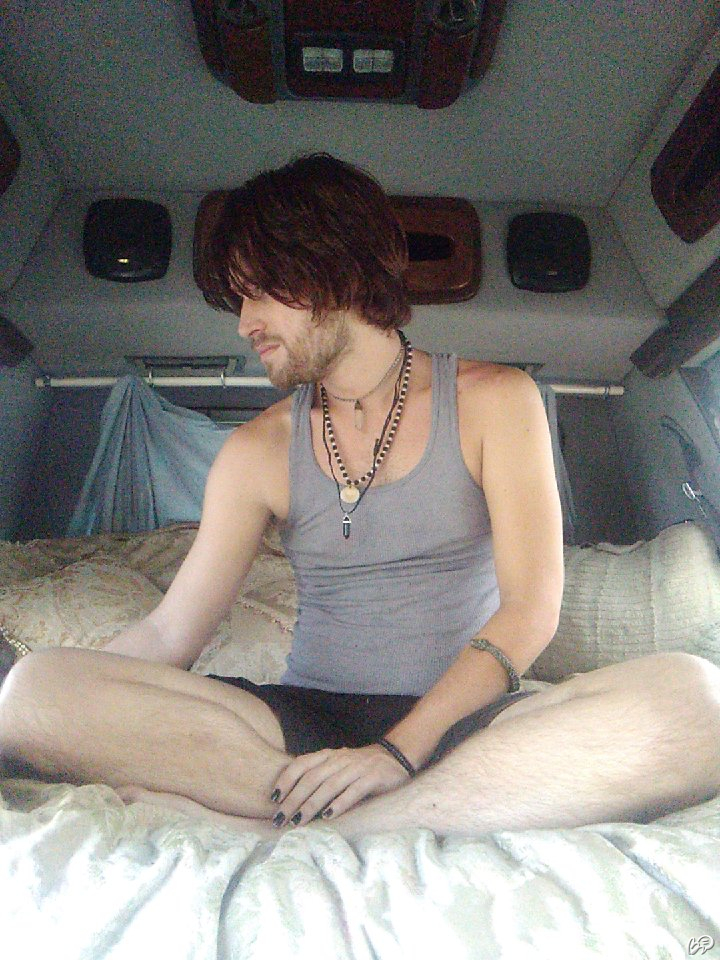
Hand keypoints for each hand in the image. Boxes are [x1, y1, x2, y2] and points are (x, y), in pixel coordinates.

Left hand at [270, 744, 411, 827]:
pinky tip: (328, 817)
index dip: (286, 779)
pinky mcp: (373, 777)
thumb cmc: (359, 768)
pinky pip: (353, 791)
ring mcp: (357, 767)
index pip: (302, 764)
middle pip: (312, 778)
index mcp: (328, 755)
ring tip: (298, 822)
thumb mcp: (337, 767)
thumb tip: (290, 801)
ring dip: (311, 805)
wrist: (394, 758)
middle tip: (280, 819)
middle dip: (294, 799)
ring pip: (329, 786)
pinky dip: (339, 804)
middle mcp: (340, 759)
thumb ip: (319, 777)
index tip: (273, 798)